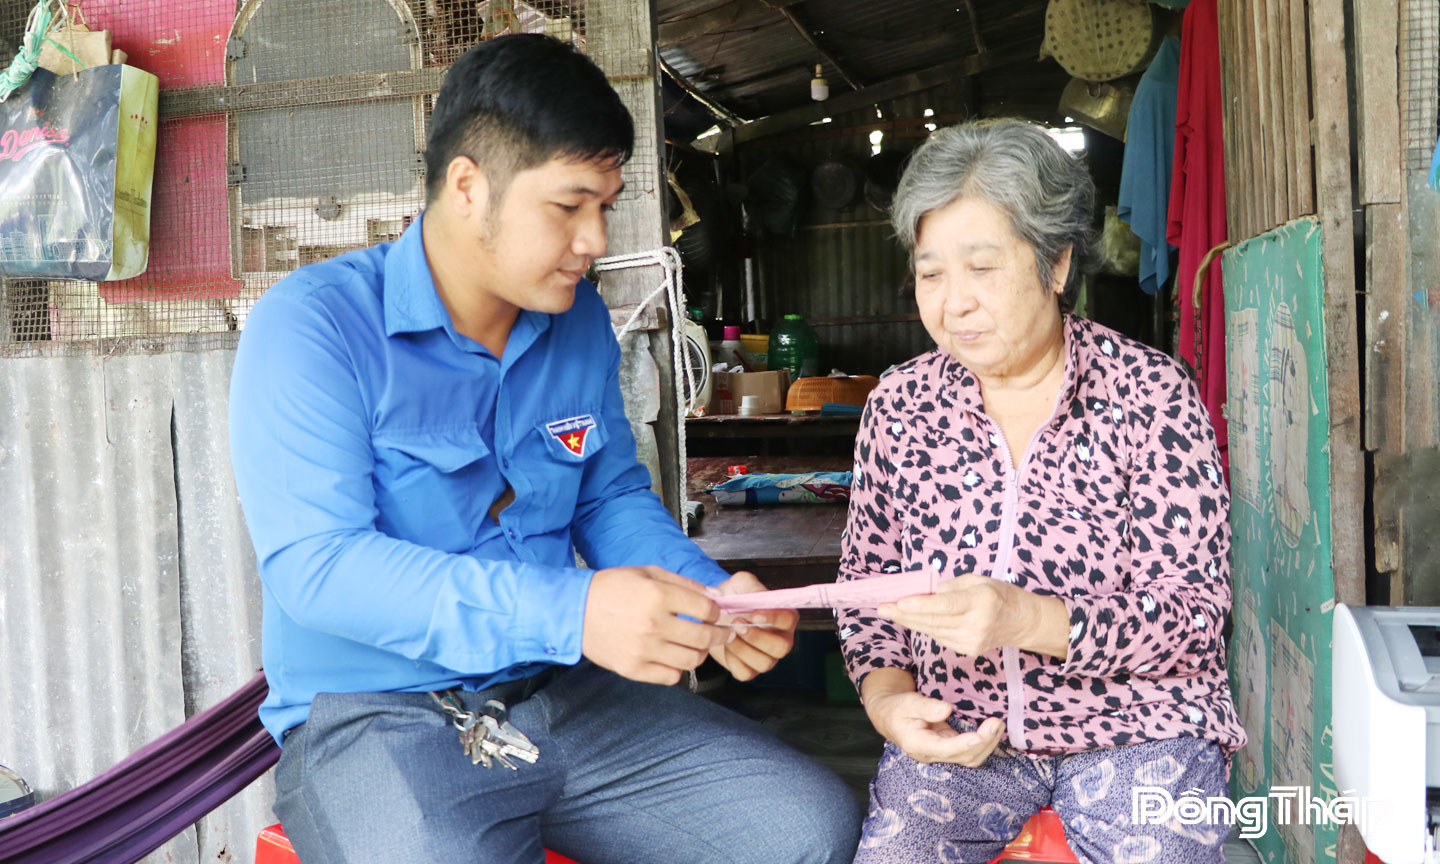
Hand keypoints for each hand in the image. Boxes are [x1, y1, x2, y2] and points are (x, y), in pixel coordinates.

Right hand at [582, 566, 728, 685]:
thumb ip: (684, 584)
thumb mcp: (648, 573)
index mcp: (657, 596)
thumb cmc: (612, 588)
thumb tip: (715, 597)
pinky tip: (673, 657)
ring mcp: (643, 650)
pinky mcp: (633, 669)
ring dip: (701, 653)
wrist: (575, 611)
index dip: (717, 612)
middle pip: (704, 637)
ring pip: (692, 660)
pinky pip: (671, 677)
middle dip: (719, 634)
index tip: (716, 613)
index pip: (706, 609)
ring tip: (697, 645)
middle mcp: (653, 624)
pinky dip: (678, 668)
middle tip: (721, 632)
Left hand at [706, 571, 797, 680]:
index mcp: (784, 617)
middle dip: (757, 637)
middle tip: (736, 624)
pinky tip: (725, 645)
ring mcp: (767, 657)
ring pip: (764, 663)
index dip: (774, 618)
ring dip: (742, 649)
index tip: (754, 614)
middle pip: (781, 647)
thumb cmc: (733, 597)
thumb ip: (752, 586)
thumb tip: (759, 597)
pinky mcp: (749, 669)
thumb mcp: (741, 583)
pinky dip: (733, 661)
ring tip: (727, 634)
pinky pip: (745, 673)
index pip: (788, 620)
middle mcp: (780, 640)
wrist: (712, 612)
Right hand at [862, 670, 1004, 765]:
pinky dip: (984, 744)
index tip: (979, 735)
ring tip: (999, 725)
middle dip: (983, 742)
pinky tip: (993, 731)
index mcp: (918, 745)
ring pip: (970, 759)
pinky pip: (970, 753)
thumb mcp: (907, 702)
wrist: (891, 718)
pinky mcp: (950, 750)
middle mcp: (932, 755)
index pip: (944, 749)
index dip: (963, 745)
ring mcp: (942, 755)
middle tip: (996, 722)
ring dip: (987, 745)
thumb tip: (946, 709)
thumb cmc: (898, 709)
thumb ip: (926, 707)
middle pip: (963, 757)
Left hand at [878, 574, 1069, 658]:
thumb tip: (923, 593)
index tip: (898, 602)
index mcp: (981, 602)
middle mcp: (976, 624)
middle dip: (905, 615)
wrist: (1021, 621)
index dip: (920, 605)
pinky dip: (925, 627)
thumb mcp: (977, 580)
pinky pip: (940, 637)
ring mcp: (972, 641)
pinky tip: (911, 620)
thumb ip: (949, 587)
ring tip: (890, 612)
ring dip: (909, 622)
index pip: (945, 605)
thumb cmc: (998, 594)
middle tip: (882, 607)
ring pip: (933, 631)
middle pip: (934, 621)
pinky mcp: (968, 650)